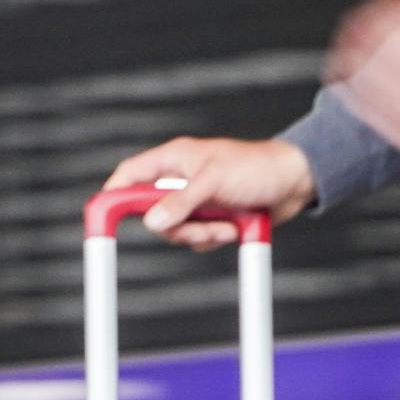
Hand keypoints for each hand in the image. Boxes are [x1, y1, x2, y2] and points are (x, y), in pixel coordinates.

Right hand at [102, 138, 316, 249]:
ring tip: (228, 225)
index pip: (131, 175)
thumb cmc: (255, 168)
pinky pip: (200, 239)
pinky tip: (234, 228)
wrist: (293, 183)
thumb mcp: (214, 183)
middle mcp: (181, 180)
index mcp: (174, 160)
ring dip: (203, 234)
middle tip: (203, 228)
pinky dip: (215, 239)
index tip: (106, 215)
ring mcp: (197, 201)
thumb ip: (182, 203)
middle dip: (177, 227)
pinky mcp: (213, 219)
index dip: (115, 193)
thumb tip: (152, 222)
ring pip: (178, 231)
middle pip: (153, 213)